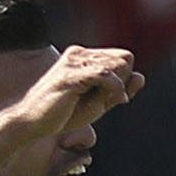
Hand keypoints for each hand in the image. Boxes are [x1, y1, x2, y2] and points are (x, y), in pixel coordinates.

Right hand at [14, 46, 144, 135]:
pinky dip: (112, 88)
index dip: (126, 77)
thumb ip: (119, 90)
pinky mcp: (70, 75)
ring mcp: (73, 62)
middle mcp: (79, 53)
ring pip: (117, 65)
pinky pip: (104, 74)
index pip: (124, 56)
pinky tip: (105, 100)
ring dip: (116, 86)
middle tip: (106, 100)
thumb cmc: (65, 113)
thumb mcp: (98, 102)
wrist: (35, 122)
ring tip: (100, 102)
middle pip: (124, 59)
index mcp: (85, 56)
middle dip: (123, 81)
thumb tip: (141, 76)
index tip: (114, 97)